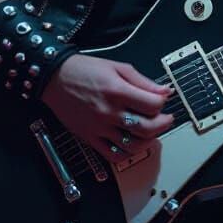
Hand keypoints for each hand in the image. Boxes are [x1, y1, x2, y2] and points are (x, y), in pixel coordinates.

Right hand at [42, 53, 173, 163]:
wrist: (55, 78)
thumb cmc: (84, 70)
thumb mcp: (117, 67)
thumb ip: (143, 81)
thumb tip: (164, 91)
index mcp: (117, 91)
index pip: (152, 105)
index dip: (163, 103)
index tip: (163, 100)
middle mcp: (109, 112)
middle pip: (147, 128)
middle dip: (163, 124)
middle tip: (166, 119)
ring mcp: (99, 128)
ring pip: (133, 145)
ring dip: (149, 140)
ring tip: (152, 131)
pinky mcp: (90, 138)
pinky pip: (113, 155)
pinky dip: (128, 153)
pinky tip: (133, 143)